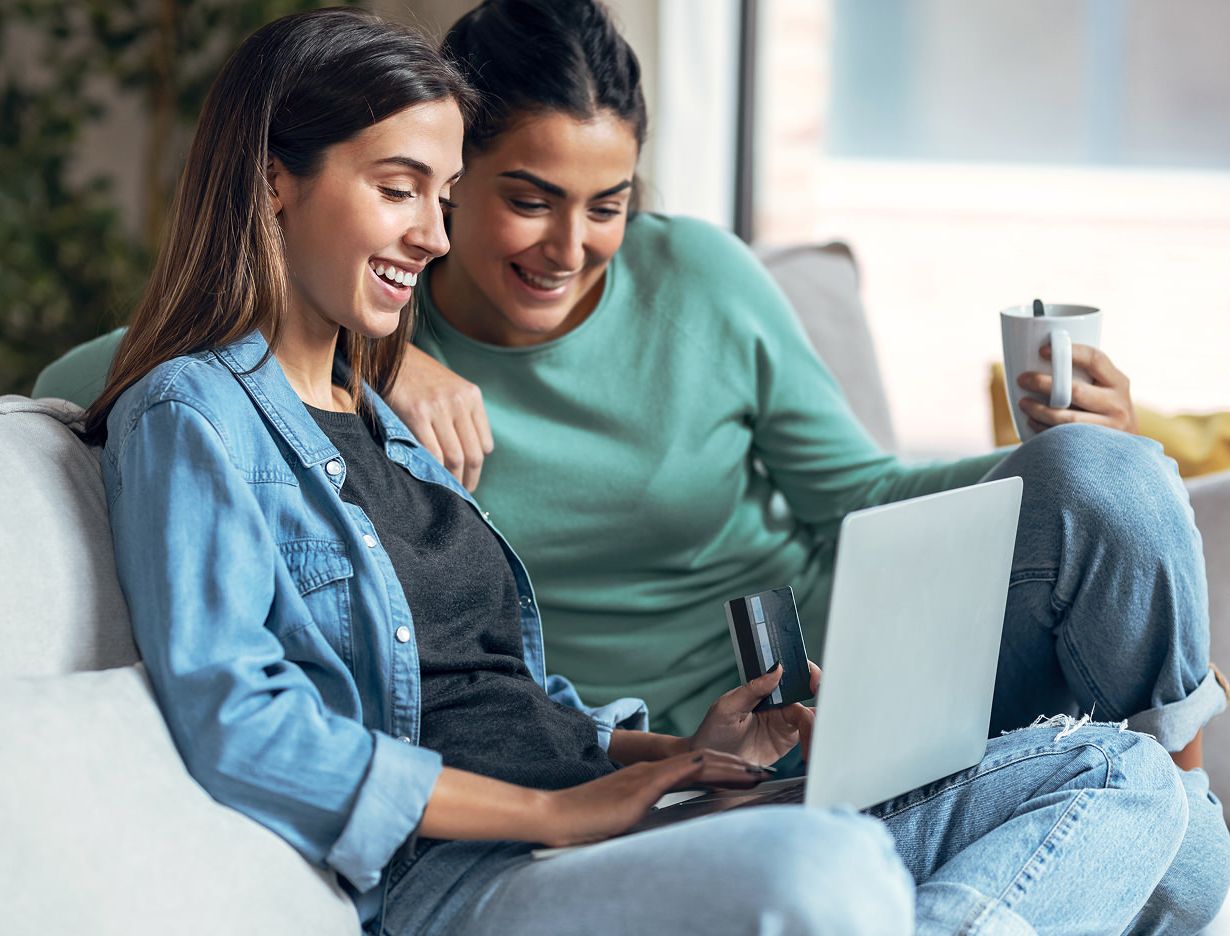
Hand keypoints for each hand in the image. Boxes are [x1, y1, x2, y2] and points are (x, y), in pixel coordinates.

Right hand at [386, 345, 493, 490]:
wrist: (386, 353)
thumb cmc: (415, 376)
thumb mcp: (447, 388)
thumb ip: (459, 415)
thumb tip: (466, 455)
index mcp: (471, 396)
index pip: (485, 444)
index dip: (477, 467)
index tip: (468, 479)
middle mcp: (459, 401)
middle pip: (473, 454)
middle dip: (468, 480)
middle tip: (461, 495)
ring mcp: (439, 407)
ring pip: (455, 457)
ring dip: (452, 480)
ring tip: (446, 492)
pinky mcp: (417, 413)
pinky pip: (431, 451)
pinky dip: (433, 469)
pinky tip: (429, 478)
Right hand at [539, 750, 762, 846]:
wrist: (560, 816)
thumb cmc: (588, 820)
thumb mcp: (627, 813)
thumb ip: (647, 808)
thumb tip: (668, 818)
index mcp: (651, 776)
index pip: (697, 768)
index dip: (726, 771)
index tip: (750, 777)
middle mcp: (653, 771)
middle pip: (705, 762)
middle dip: (738, 767)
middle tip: (764, 771)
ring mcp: (648, 776)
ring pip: (699, 763)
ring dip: (730, 768)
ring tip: (756, 773)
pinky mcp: (642, 786)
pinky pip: (680, 772)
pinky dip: (705, 770)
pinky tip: (721, 771)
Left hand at [687, 662, 820, 767]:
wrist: (711, 766)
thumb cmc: (713, 732)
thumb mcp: (727, 707)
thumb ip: (752, 689)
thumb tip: (777, 668)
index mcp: (762, 688)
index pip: (788, 673)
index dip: (805, 672)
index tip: (814, 679)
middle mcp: (777, 702)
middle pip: (805, 693)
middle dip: (821, 696)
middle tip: (827, 707)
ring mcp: (784, 721)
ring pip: (810, 716)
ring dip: (817, 724)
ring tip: (814, 739)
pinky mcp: (788, 740)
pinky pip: (808, 736)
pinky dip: (814, 740)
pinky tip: (813, 749)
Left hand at [1017, 344, 1136, 435]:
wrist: (1128, 450)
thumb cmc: (1108, 412)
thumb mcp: (1109, 391)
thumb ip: (1089, 379)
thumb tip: (1044, 363)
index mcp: (1119, 382)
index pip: (1095, 359)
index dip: (1069, 352)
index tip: (1043, 351)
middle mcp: (1118, 404)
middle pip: (1076, 391)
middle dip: (1044, 383)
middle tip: (1022, 379)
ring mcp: (1110, 428)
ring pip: (1067, 418)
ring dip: (1039, 410)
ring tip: (1023, 403)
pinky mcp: (1097, 447)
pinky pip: (1064, 437)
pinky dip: (1043, 429)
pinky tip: (1032, 422)